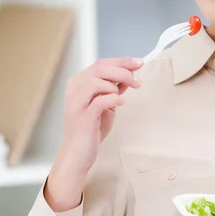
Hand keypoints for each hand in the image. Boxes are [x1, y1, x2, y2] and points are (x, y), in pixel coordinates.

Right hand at [45, 57, 142, 210]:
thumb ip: (113, 89)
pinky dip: (114, 98)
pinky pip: (100, 100)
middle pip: (100, 68)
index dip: (122, 61)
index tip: (139, 62)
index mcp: (79, 83)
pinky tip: (120, 103)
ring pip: (98, 80)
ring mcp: (77, 102)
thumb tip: (129, 75)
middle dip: (123, 70)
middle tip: (138, 80)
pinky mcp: (83, 116)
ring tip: (122, 97)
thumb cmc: (90, 129)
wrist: (78, 154)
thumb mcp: (105, 104)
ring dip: (116, 86)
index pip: (101, 63)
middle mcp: (75, 89)